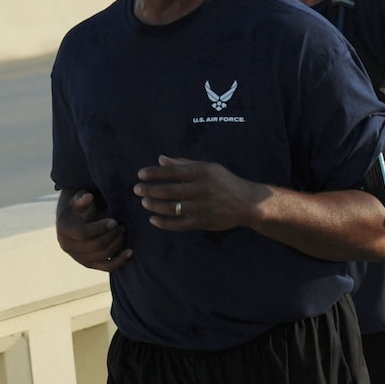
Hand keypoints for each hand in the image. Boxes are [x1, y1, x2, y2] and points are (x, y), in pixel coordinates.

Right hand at [56, 190, 131, 270]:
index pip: (83, 233)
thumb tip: (88, 197)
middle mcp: (68, 247)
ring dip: (116, 244)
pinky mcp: (90, 264)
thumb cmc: (79, 209)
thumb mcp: (78, 201)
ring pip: (102, 256)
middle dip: (111, 235)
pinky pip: (106, 267)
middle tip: (120, 226)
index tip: (114, 221)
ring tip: (122, 232)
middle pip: (95, 246)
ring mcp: (79, 258)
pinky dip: (120, 261)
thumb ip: (82, 198)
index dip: (100, 228)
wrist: (76, 222)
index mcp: (64, 230)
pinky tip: (130, 252)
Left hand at [134, 156, 269, 231]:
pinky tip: (153, 219)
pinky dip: (164, 223)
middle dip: (150, 190)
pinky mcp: (204, 222)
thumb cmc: (225, 182)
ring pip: (172, 208)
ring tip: (144, 202)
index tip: (141, 174)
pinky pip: (179, 224)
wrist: (248, 203)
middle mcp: (202, 188)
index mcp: (203, 172)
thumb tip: (160, 159)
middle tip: (137, 189)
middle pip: (169, 190)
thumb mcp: (208, 168)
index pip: (173, 171)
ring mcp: (203, 207)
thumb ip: (183, 164)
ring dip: (154, 205)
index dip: (155, 173)